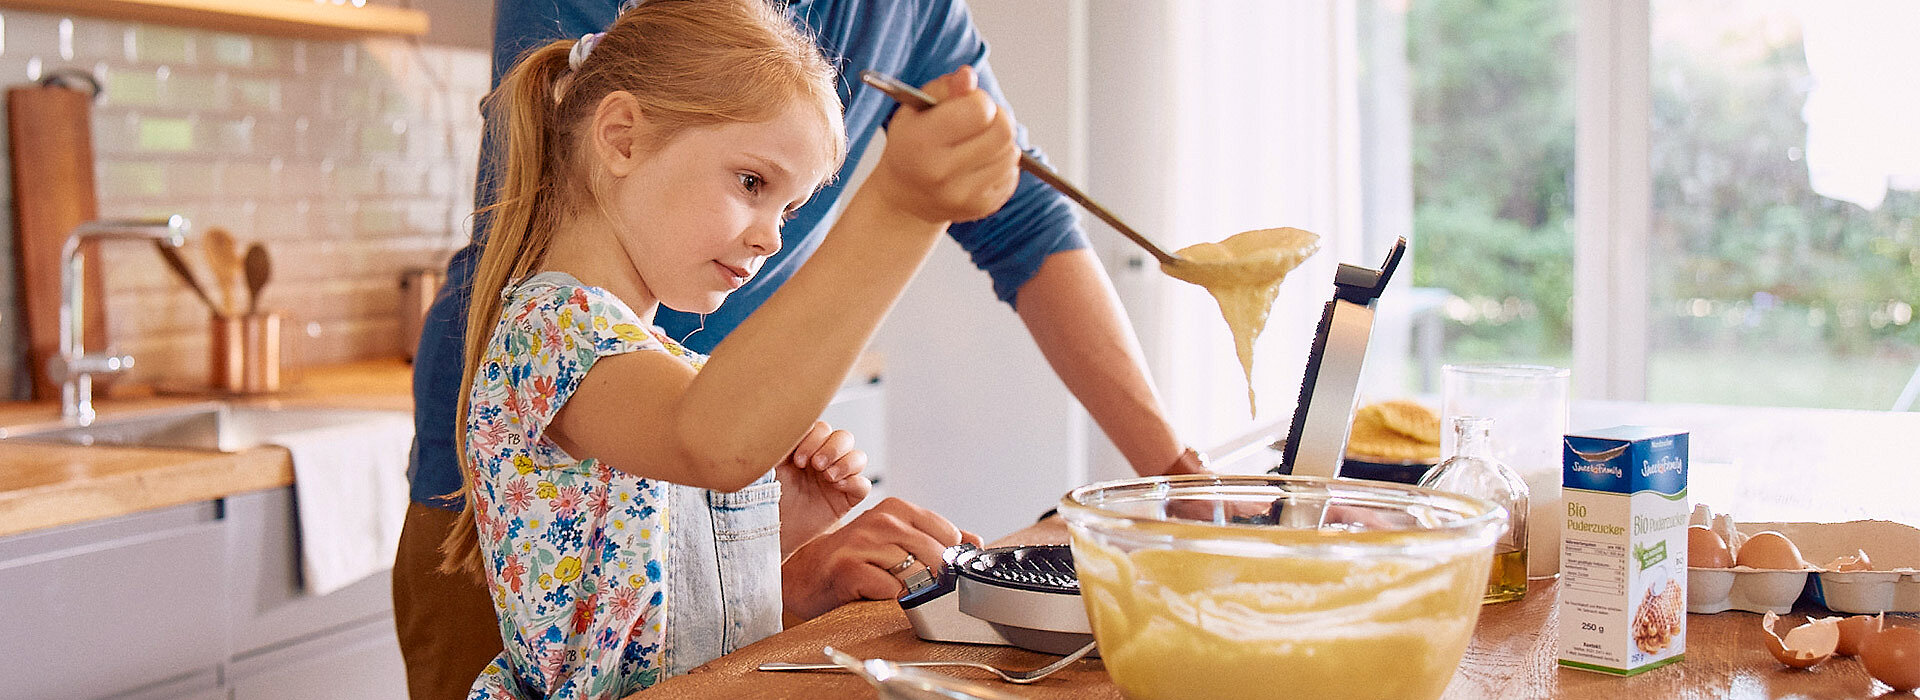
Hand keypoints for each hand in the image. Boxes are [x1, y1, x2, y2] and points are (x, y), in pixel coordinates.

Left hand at [777, 420, 871, 555]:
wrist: (771, 531)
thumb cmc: (766, 500)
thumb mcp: (767, 466)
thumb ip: (778, 444)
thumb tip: (782, 424)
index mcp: (806, 448)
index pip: (822, 428)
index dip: (814, 438)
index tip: (797, 459)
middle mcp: (824, 460)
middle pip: (844, 437)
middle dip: (832, 448)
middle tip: (815, 465)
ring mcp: (837, 479)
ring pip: (859, 457)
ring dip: (845, 462)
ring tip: (827, 476)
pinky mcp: (847, 499)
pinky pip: (864, 484)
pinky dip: (855, 482)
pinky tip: (837, 487)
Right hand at [780, 497, 982, 622]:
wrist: (805, 574)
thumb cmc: (854, 559)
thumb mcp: (895, 540)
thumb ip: (934, 538)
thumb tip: (975, 542)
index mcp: (896, 509)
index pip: (946, 532)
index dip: (951, 557)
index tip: (946, 571)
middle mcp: (880, 521)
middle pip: (935, 554)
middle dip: (939, 578)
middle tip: (929, 589)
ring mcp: (863, 543)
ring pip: (915, 572)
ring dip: (916, 590)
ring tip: (904, 593)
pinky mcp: (849, 569)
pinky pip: (890, 589)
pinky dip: (894, 599)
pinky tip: (882, 596)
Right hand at [868, 65, 1019, 224]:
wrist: (905, 196)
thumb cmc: (913, 142)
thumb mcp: (917, 108)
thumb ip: (945, 88)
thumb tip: (968, 76)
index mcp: (921, 142)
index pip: (979, 110)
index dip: (979, 100)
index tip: (968, 104)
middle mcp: (940, 173)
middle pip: (1003, 132)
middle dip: (998, 118)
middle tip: (982, 120)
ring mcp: (962, 195)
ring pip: (1011, 154)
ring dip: (1001, 142)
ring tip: (978, 142)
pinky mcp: (980, 208)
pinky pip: (1011, 175)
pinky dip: (1001, 164)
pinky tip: (980, 163)